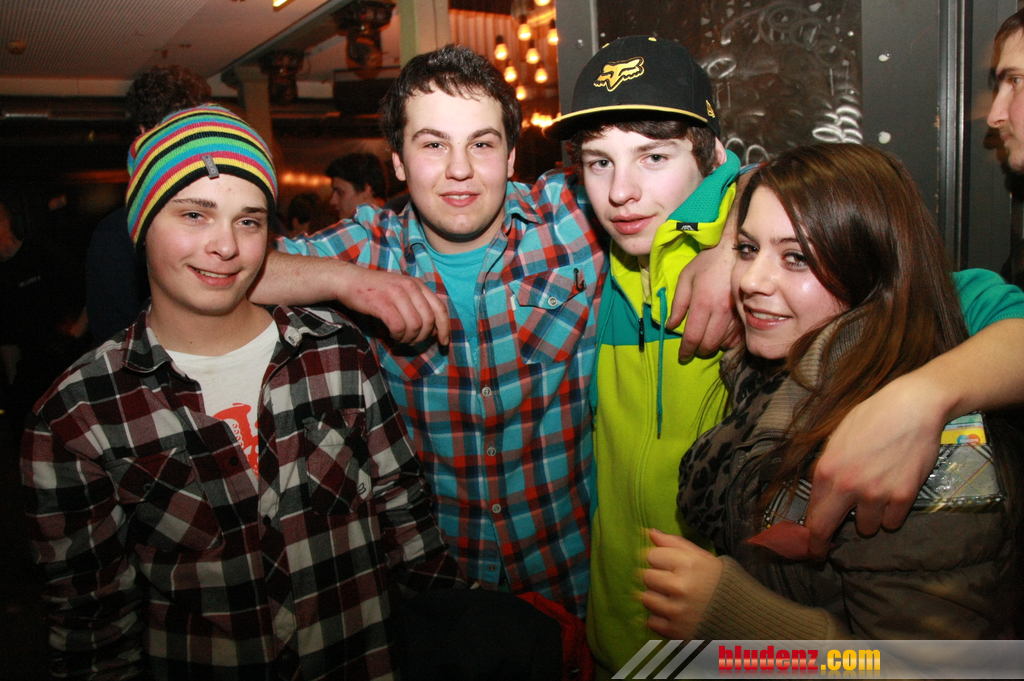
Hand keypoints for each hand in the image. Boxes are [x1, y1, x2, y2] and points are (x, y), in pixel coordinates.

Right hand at [334, 266, 450, 345]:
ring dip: (409, 338)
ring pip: (415, 325)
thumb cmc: (376, 290)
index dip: (445, 328)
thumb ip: (418, 305)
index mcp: (418, 284)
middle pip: (429, 320)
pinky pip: (399, 326)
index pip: (440, 308)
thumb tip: (435, 329)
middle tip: (411, 341)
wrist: (349, 280)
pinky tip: (392, 334)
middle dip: (423, 337)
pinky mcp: (382, 303)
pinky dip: (397, 335)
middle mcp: (410, 287)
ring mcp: (396, 294)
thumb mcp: (402, 291)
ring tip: (400, 338)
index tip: (443, 343)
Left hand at [641, 529, 722, 639]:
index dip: (661, 559)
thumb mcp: (702, 556)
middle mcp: (681, 587)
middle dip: (658, 578)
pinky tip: (675, 614)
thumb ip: (675, 543)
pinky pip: (651, 621)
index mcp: (689, 564)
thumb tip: (650, 532)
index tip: (672, 565)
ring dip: (658, 598)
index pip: (652, 555)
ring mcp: (678, 611)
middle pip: (647, 576)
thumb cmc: (719, 581)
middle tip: (674, 582)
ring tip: (675, 598)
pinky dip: (661, 618)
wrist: (741, 615)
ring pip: (647, 598)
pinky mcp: (676, 631)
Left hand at [667, 245, 739, 359]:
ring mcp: (736, 314)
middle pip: (709, 344)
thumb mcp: (685, 278)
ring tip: (704, 342)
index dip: (686, 350)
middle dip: (698, 351)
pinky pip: (737, 337)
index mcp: (703, 303)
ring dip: (712, 347)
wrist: (735, 251)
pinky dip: (727, 342)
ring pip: (723, 343)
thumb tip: (671, 326)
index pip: (692, 336)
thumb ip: (678, 304)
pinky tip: (720, 337)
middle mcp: (720, 312)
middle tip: (692, 349)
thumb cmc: (707, 263)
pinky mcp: (745, 313)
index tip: (682, 356)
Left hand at [804, 371, 944, 557]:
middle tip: (823, 553)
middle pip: (829, 529)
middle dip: (824, 544)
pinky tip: (893, 495)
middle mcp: (847, 486)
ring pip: (868, 528)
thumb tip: (821, 496)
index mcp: (826, 470)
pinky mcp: (903, 496)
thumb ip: (827, 469)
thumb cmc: (871, 418)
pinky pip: (893, 521)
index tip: (809, 548)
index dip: (809, 537)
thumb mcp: (836, 439)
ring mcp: (877, 494)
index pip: (812, 516)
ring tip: (874, 498)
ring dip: (869, 519)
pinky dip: (892, 514)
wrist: (911, 408)